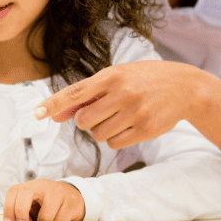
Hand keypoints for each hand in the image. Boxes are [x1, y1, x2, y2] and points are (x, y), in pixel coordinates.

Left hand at [3, 180, 84, 220]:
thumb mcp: (34, 204)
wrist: (73, 197)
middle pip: (25, 193)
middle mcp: (43, 185)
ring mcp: (58, 192)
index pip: (14, 191)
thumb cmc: (48, 203)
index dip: (8, 207)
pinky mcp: (71, 202)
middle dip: (22, 212)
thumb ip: (22, 210)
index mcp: (31, 186)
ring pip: (45, 217)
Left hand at [33, 61, 199, 149]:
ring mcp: (135, 113)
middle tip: (100, 111)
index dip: (54, 104)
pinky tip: (129, 124)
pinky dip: (116, 138)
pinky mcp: (146, 130)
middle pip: (83, 120)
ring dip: (102, 130)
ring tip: (119, 115)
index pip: (75, 92)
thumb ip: (87, 94)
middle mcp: (122, 93)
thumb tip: (58, 114)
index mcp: (111, 76)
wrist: (184, 86)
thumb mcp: (116, 77)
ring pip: (98, 135)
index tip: (37, 114)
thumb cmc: (143, 79)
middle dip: (85, 120)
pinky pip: (115, 143)